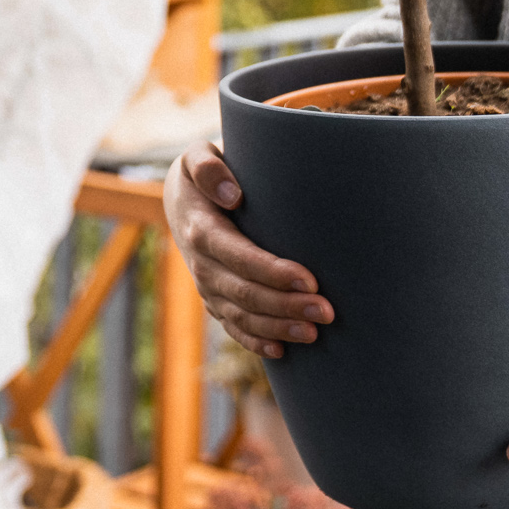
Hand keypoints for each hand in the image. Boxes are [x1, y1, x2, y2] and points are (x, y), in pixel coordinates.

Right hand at [163, 141, 333, 358]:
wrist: (181, 199)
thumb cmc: (202, 173)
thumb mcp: (197, 156)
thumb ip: (209, 167)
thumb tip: (233, 195)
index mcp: (201, 231)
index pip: (239, 258)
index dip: (273, 273)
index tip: (310, 279)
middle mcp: (201, 265)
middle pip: (245, 294)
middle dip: (286, 306)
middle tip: (327, 312)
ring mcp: (207, 287)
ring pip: (241, 317)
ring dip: (278, 328)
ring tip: (315, 333)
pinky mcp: (214, 299)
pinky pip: (233, 327)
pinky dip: (255, 342)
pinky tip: (283, 351)